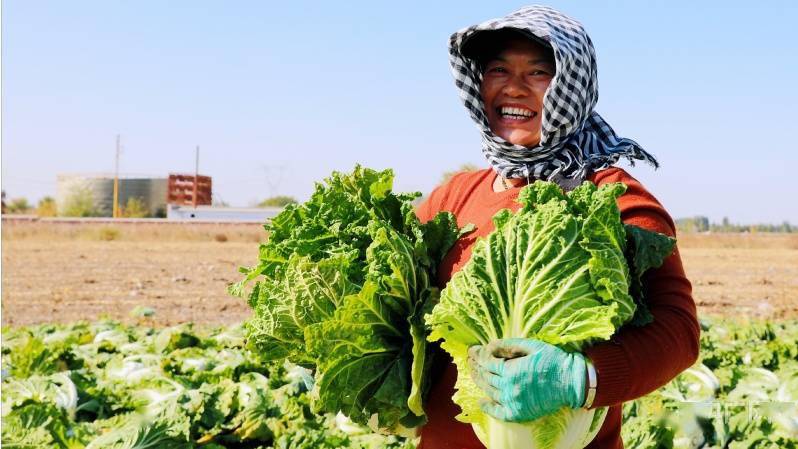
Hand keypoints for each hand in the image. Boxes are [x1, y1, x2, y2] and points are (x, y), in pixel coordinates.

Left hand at [467, 338, 586, 422]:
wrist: (572, 382)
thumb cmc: (554, 361)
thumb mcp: (532, 346)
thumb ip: (509, 345)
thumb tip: (490, 344)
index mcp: (512, 370)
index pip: (488, 362)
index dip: (478, 355)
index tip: (472, 351)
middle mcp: (510, 387)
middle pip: (486, 377)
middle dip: (476, 367)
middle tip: (470, 361)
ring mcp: (514, 402)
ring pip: (490, 392)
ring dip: (480, 382)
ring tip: (474, 374)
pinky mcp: (520, 413)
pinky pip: (499, 412)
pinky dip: (488, 407)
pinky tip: (482, 401)